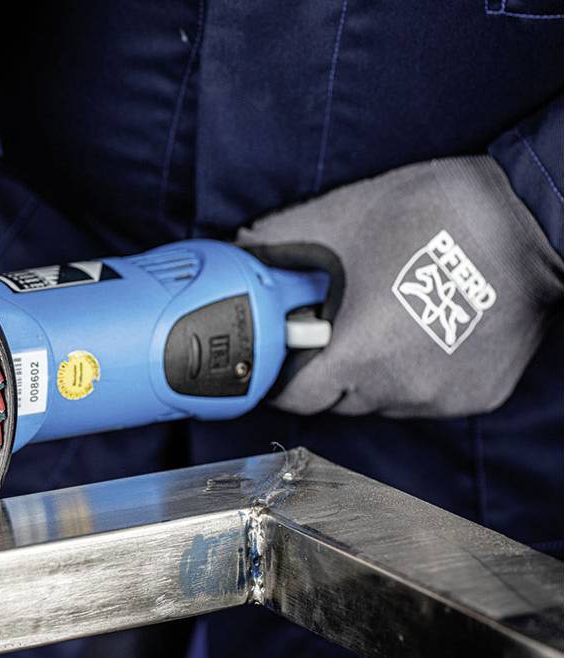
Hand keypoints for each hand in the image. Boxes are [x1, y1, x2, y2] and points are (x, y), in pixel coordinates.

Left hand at [238, 156, 562, 416]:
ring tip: (381, 323)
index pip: (295, 396)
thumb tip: (243, 249)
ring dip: (369, 374)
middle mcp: (400, 389)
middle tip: (330, 328)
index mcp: (359, 355)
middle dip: (323, 370)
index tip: (279, 356)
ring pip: (380, 401)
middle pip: (336, 401)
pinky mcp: (476, 396)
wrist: (530, 222)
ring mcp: (441, 398)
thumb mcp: (342, 218)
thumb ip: (280, 241)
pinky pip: (423, 397)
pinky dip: (412, 374)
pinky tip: (421, 332)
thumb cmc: (437, 216)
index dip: (280, 376)